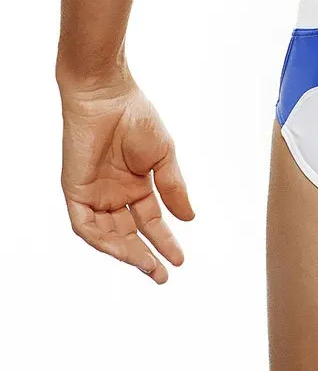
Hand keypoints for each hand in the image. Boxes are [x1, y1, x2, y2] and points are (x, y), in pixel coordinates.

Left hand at [60, 76, 194, 283]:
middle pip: (129, 234)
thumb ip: (174, 188)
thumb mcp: (164, 156)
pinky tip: (122, 247)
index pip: (151, 220)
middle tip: (162, 273)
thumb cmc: (137, 118)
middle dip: (145, 255)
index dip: (164, 240)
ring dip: (126, 252)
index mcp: (137, 184)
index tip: (180, 259)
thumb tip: (189, 218)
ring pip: (108, 235)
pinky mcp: (76, 192)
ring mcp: (95, 194)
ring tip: (148, 266)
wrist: (108, 97)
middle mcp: (115, 194)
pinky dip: (103, 239)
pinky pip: (86, 225)